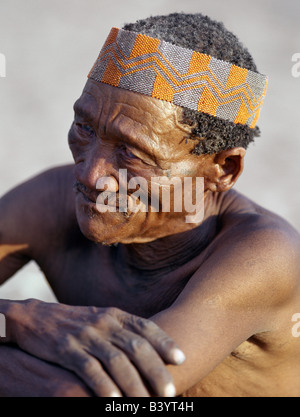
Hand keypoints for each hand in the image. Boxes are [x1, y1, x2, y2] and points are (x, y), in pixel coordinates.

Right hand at [10, 300, 184, 396]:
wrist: (34, 317)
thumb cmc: (74, 322)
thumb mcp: (100, 319)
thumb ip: (122, 331)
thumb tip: (150, 348)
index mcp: (114, 315)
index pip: (145, 327)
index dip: (165, 342)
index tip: (182, 358)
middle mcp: (103, 324)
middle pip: (136, 347)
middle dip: (156, 370)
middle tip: (170, 392)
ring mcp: (85, 336)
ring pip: (116, 361)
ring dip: (135, 384)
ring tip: (148, 403)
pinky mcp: (66, 349)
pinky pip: (89, 370)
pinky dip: (104, 386)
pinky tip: (114, 402)